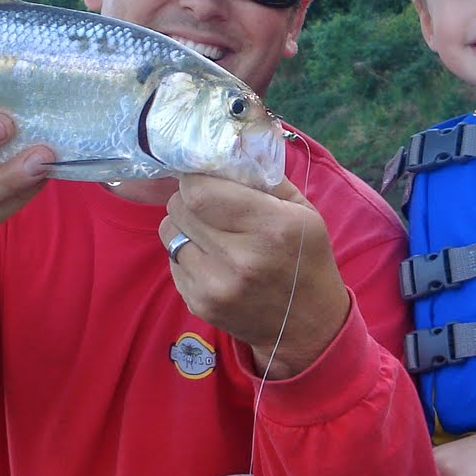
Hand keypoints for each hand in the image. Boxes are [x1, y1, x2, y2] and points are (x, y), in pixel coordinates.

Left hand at [162, 175, 349, 377]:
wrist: (306, 325)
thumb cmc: (305, 258)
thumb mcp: (301, 211)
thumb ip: (262, 177)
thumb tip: (224, 150)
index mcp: (270, 227)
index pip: (200, 191)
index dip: (197, 179)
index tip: (207, 179)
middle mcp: (239, 259)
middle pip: (180, 208)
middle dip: (189, 198)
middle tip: (209, 203)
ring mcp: (215, 286)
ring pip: (169, 232)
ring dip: (184, 225)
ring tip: (211, 232)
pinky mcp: (199, 303)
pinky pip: (172, 260)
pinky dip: (186, 253)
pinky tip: (212, 260)